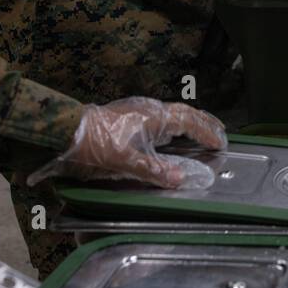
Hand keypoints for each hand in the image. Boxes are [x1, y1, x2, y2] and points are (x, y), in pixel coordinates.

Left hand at [27, 98, 227, 188]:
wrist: (66, 130)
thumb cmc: (96, 144)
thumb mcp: (125, 162)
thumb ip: (154, 170)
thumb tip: (181, 179)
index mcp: (155, 117)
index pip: (189, 122)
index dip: (206, 132)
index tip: (221, 142)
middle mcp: (151, 109)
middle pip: (185, 113)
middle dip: (204, 122)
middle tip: (220, 130)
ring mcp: (140, 109)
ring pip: (173, 112)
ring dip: (191, 121)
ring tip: (202, 128)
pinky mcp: (130, 114)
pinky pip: (163, 115)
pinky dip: (176, 122)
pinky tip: (171, 130)